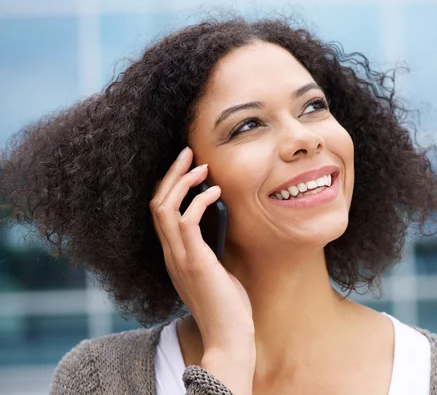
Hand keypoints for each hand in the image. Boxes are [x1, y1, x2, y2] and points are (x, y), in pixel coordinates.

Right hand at [150, 147, 254, 392]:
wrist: (229, 334)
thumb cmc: (228, 303)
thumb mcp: (216, 268)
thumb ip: (211, 246)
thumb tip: (221, 221)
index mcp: (174, 254)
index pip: (160, 212)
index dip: (169, 185)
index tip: (188, 166)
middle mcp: (170, 253)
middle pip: (156, 203)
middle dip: (171, 174)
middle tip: (187, 152)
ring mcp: (179, 257)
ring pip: (164, 208)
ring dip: (181, 182)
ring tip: (201, 165)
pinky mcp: (194, 262)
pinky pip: (186, 221)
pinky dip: (198, 201)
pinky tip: (215, 192)